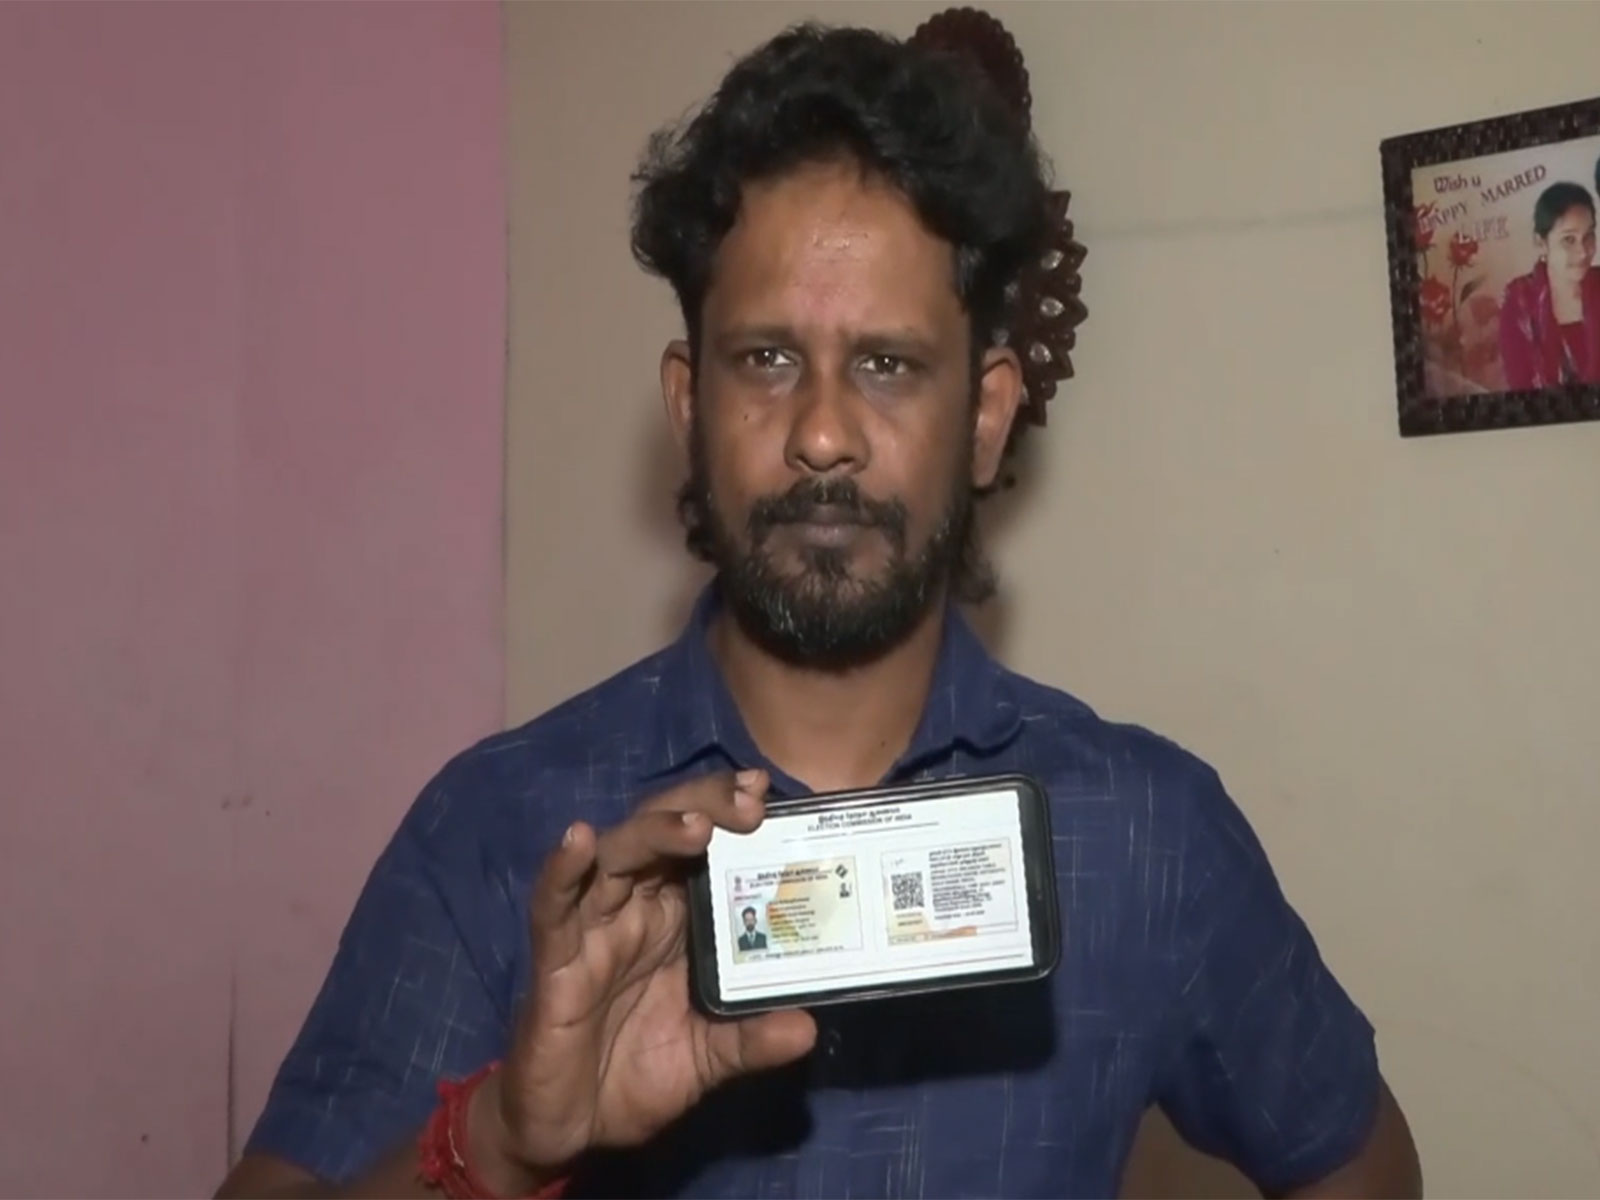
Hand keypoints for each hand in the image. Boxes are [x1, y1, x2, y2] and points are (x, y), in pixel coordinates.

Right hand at [468, 769, 817, 1188]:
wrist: (570, 1131)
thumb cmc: (635, 1079)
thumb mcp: (707, 1059)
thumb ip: (750, 1041)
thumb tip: (807, 1027)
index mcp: (674, 921)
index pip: (702, 848)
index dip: (728, 812)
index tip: (767, 792)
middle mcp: (634, 910)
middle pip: (663, 831)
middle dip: (703, 804)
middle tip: (750, 800)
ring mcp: (592, 928)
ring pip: (617, 854)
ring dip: (653, 831)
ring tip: (695, 825)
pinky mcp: (555, 958)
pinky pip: (553, 905)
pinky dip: (562, 869)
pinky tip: (578, 840)